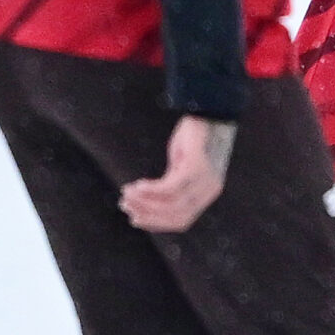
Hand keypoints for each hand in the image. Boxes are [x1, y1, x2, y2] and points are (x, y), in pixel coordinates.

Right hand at [120, 116, 237, 233]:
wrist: (209, 111)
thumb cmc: (193, 139)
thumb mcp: (182, 167)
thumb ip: (172, 185)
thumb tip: (147, 203)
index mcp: (206, 194)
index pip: (181, 221)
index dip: (157, 223)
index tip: (136, 219)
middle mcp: (209, 191)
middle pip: (177, 216)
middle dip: (148, 215)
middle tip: (125, 206)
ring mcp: (205, 180)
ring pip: (172, 203)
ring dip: (146, 202)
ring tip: (127, 194)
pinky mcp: (197, 166)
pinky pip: (171, 186)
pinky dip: (152, 190)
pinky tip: (138, 186)